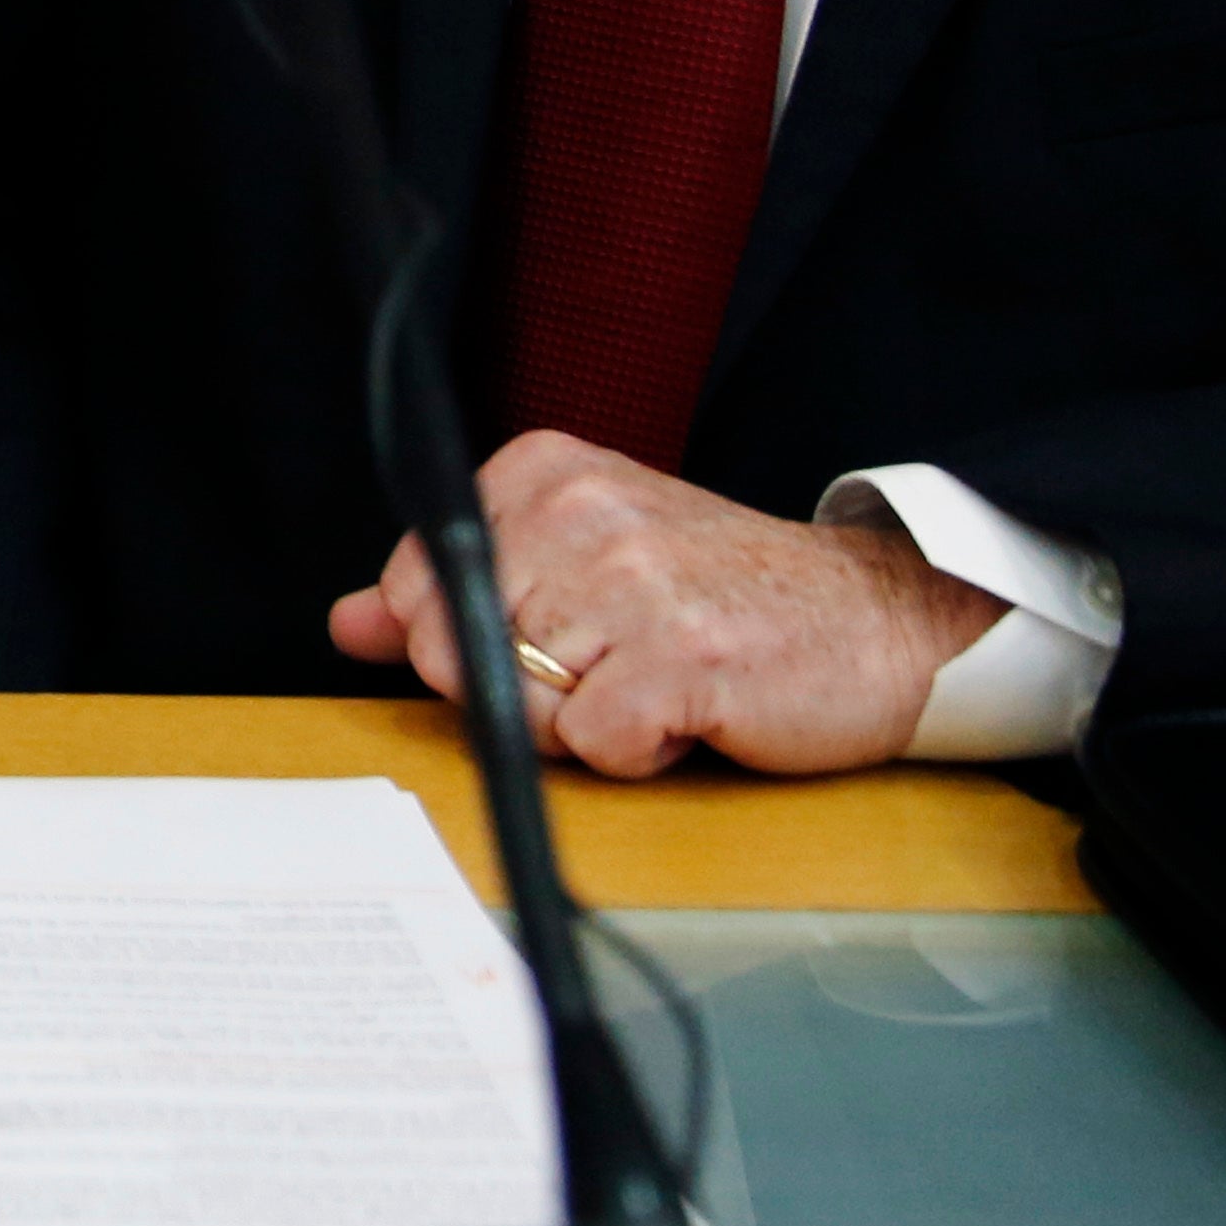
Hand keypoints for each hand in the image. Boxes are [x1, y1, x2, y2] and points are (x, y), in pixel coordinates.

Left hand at [324, 431, 995, 777]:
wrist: (875, 618)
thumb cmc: (723, 596)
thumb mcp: (579, 565)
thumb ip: (457, 591)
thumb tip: (350, 623)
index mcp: (541, 472)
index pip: (416, 584)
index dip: (470, 641)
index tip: (555, 631)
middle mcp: (579, 511)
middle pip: (458, 651)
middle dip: (528, 690)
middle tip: (615, 663)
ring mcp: (630, 580)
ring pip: (522, 705)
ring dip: (588, 727)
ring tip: (658, 680)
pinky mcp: (680, 656)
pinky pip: (594, 745)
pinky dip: (638, 753)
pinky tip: (692, 712)